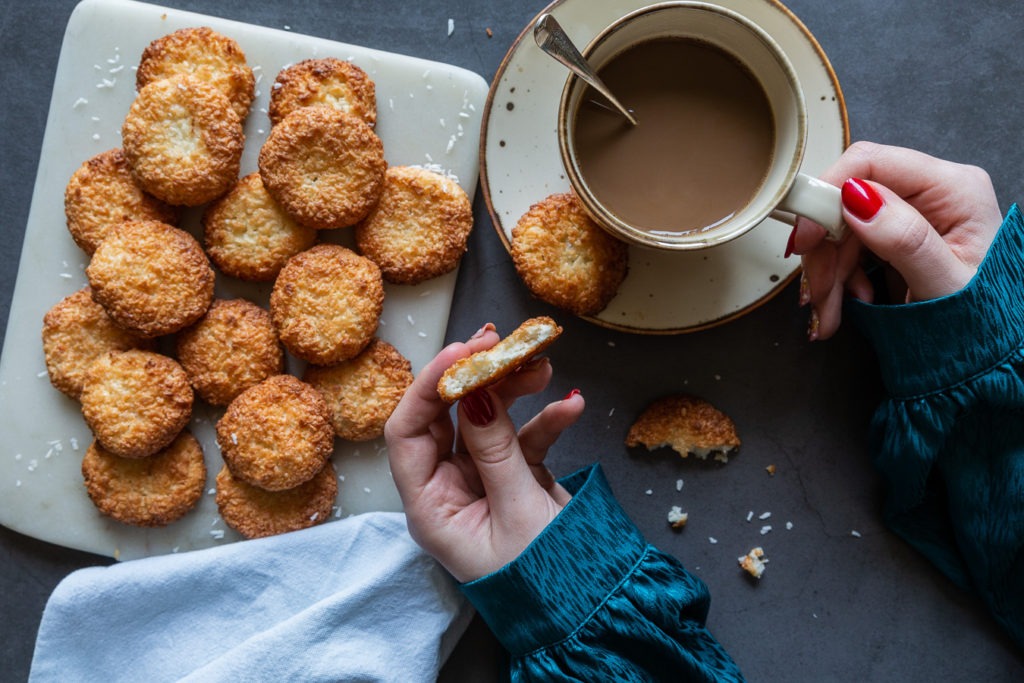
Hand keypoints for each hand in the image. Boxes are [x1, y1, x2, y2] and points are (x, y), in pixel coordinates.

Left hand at [384, 324, 583, 582]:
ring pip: (486, 420)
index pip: (407, 432)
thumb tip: (474, 394)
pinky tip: (569, 406)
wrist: (590, 607)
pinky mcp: (514, 479)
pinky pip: (522, 438)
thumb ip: (496, 449)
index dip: (429, 386)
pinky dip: (544, 420)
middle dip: (475, 378)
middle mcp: (447, 491)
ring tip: (542, 368)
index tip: (461, 353)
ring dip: (513, 391)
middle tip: (500, 344)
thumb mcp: (518, 511)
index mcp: (430, 507)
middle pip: (447, 418)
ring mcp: (481, 482)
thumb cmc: (544, 578)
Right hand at [788, 141, 1001, 339]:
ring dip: (826, 274)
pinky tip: (844, 305)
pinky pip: (847, 248)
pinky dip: (835, 280)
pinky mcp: (894, 235)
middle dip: (826, 253)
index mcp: (953, 189)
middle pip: (848, 202)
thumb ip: (905, 240)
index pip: (871, 164)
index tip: (804, 238)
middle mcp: (931, 192)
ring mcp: (911, 213)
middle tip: (819, 295)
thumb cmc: (981, 321)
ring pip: (841, 229)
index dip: (826, 195)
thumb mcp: (944, 285)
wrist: (985, 352)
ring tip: (829, 314)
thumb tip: (858, 200)